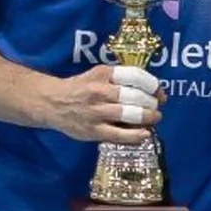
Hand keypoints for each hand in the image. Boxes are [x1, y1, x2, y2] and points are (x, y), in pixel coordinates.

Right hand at [41, 64, 162, 144]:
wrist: (51, 102)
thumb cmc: (80, 87)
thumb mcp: (99, 74)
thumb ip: (121, 79)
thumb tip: (152, 90)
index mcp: (104, 74)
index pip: (136, 76)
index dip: (153, 85)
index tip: (159, 92)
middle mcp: (100, 91)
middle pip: (137, 96)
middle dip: (152, 103)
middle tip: (156, 107)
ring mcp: (96, 112)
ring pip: (131, 115)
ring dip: (148, 118)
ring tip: (154, 118)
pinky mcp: (93, 131)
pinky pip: (120, 135)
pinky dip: (136, 136)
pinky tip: (145, 134)